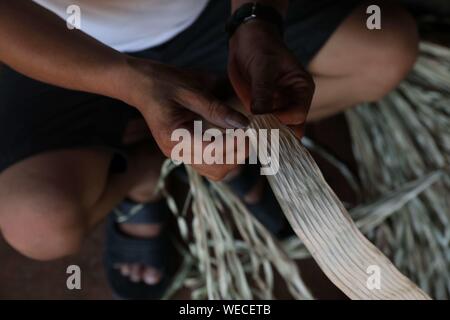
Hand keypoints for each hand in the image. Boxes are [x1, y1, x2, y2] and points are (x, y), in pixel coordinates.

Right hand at [122, 57, 248, 180]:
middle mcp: (176, 151)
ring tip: (243, 137)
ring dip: (233, 159)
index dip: (235, 146)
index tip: (250, 131)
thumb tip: (243, 123)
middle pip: (217, 170)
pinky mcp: (184, 151)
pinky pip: (209, 164)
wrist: (138, 84)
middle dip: (237, 156)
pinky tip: (231, 139)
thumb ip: (216, 108)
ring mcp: (179, 154)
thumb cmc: (162, 82)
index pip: (212, 153)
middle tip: (250, 135)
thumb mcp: (191, 89)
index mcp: (174, 137)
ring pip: (214, 171)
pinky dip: (224, 156)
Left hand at [228, 20, 314, 137]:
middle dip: (276, 136)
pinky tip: (243, 134)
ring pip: (276, 131)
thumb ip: (263, 90)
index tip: (263, 121)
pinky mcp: (263, 110)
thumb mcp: (263, 65)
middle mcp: (293, 101)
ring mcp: (278, 107)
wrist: (246, 39)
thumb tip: (260, 114)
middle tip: (257, 139)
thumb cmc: (260, 46)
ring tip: (249, 138)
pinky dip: (253, 132)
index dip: (282, 121)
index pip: (298, 115)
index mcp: (302, 89)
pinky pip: (261, 126)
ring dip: (264, 137)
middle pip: (290, 128)